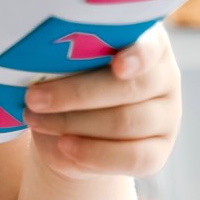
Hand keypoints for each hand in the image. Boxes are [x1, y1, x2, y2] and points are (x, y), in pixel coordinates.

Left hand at [21, 24, 180, 181]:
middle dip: (75, 94)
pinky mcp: (159, 152)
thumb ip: (71, 54)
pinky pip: (132, 158)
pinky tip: (64, 146)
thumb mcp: (71, 58)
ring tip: (36, 119)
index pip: (151, 46)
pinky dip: (94, 153)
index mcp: (148, 41)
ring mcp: (166, 116)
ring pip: (125, 123)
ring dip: (73, 123)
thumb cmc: (71, 74)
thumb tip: (43, 56)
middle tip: (33, 97)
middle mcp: (164, 77)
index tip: (117, 65)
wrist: (76, 124)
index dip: (137, 56)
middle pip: (128, 89)